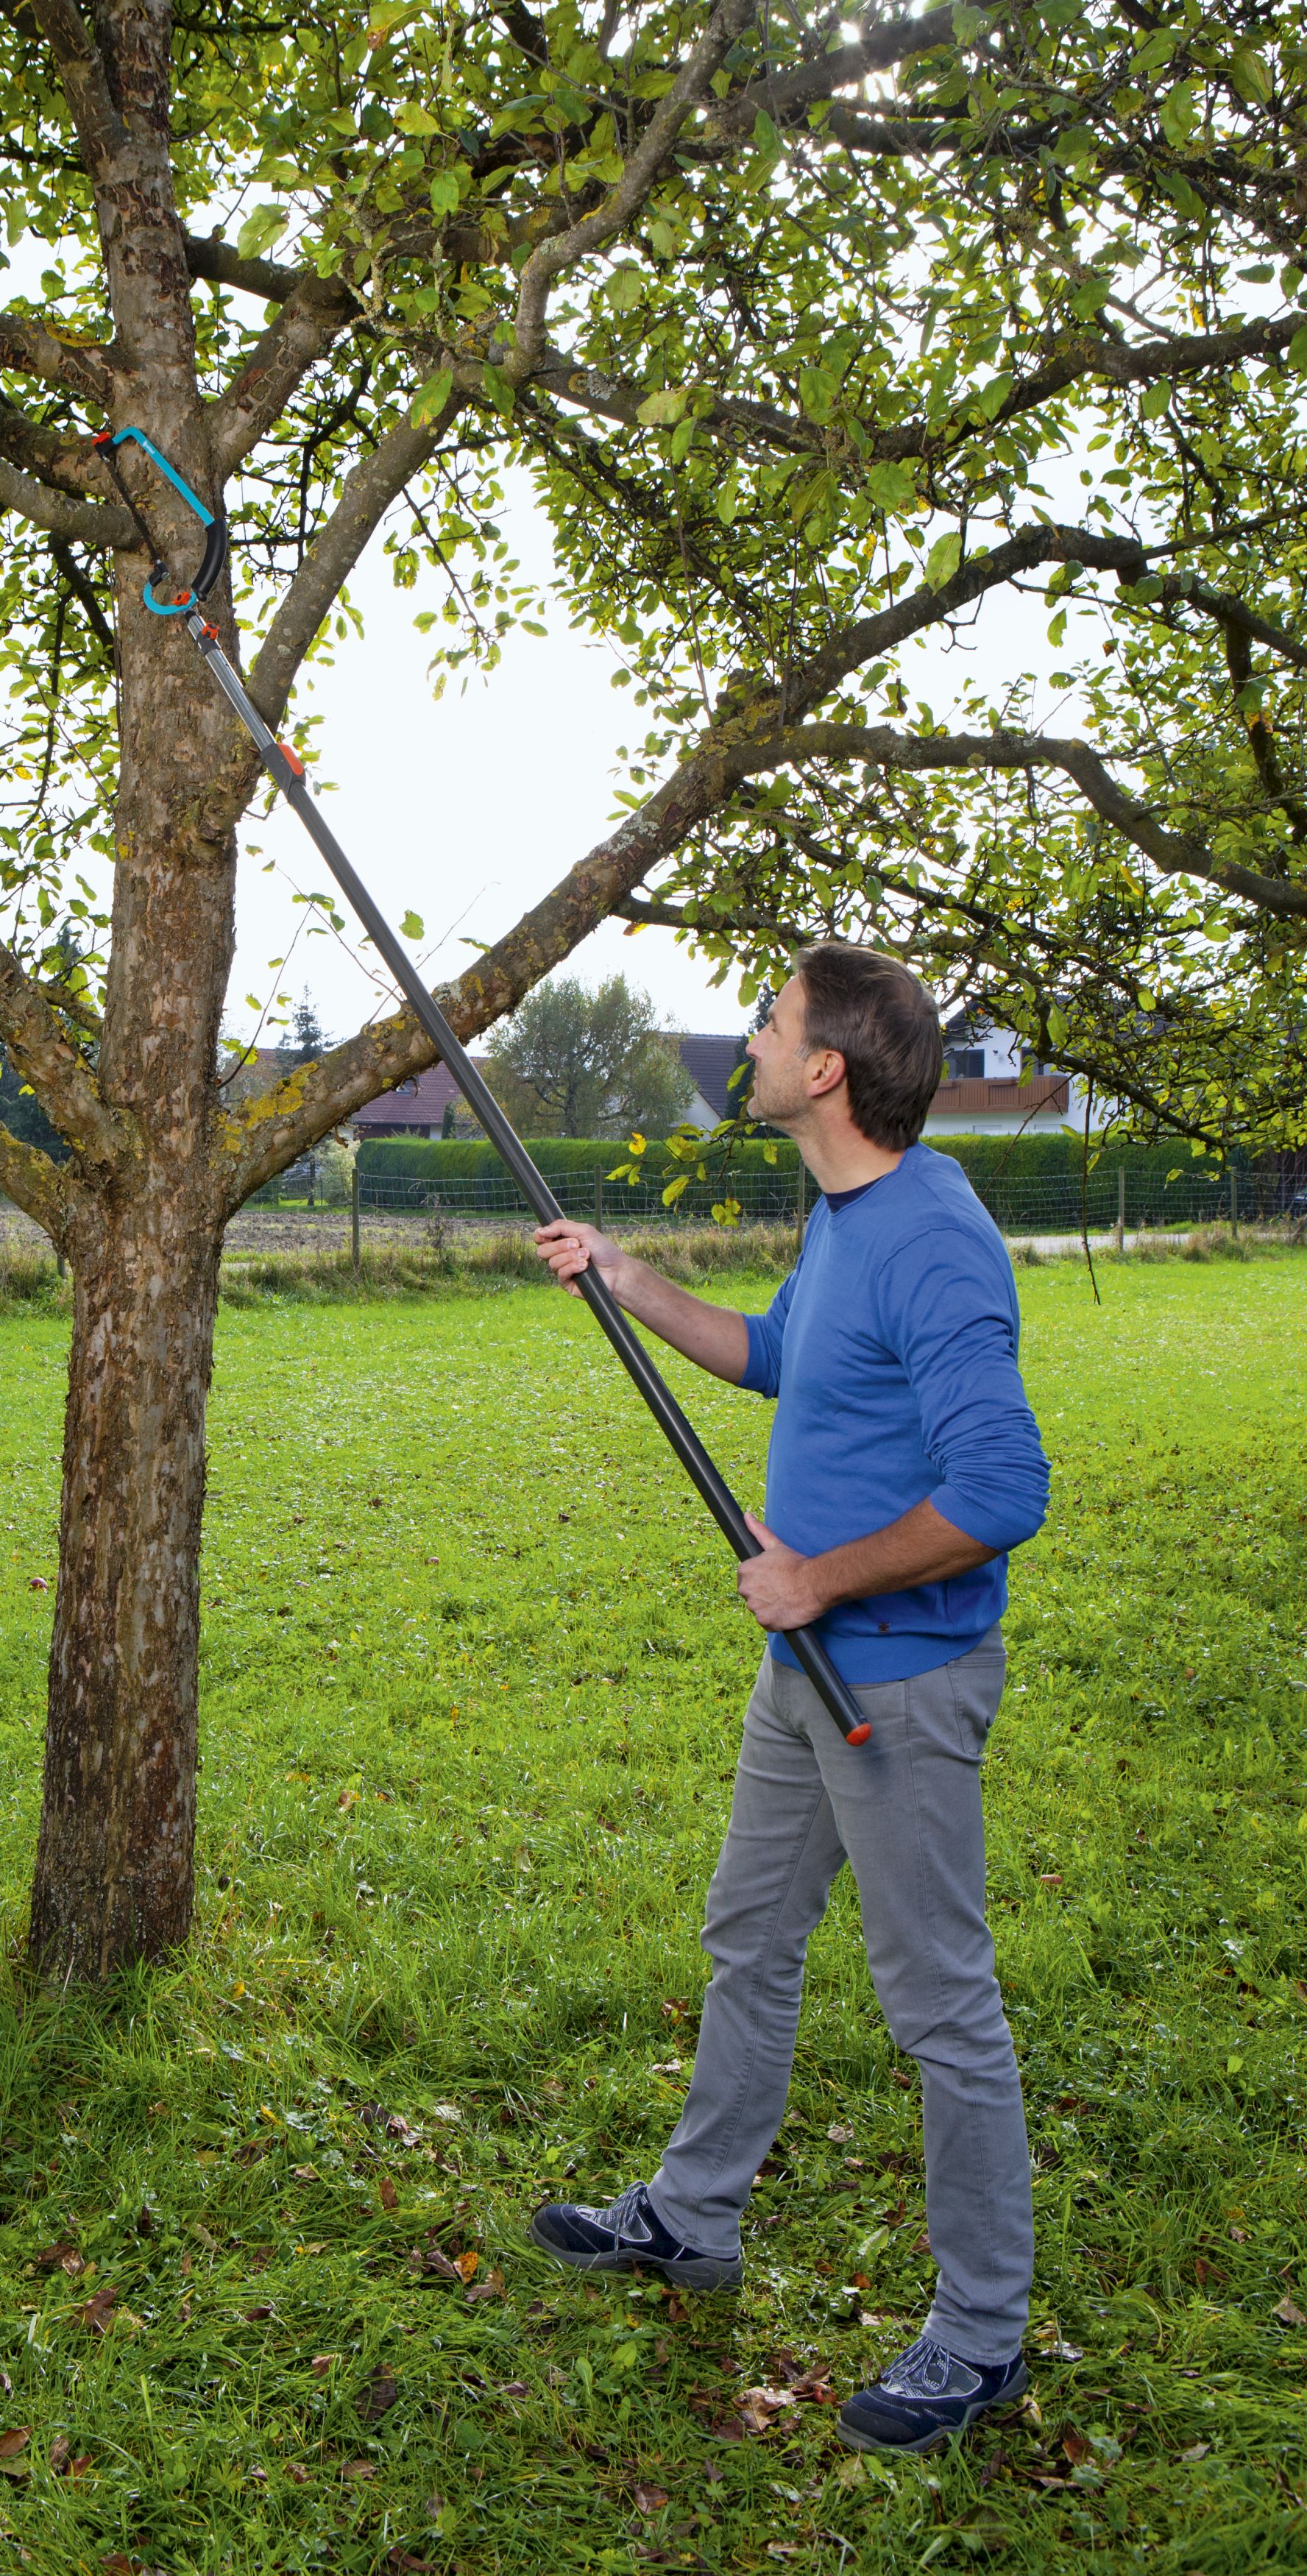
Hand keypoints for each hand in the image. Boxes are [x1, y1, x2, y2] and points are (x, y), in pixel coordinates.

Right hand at [532, 1217, 623, 1297]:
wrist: (616, 1270)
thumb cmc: (603, 1250)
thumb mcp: (584, 1231)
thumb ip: (561, 1227)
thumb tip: (540, 1230)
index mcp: (562, 1241)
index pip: (541, 1238)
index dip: (540, 1236)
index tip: (548, 1235)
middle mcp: (560, 1255)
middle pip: (542, 1251)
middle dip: (559, 1246)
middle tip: (577, 1244)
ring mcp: (562, 1270)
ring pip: (552, 1262)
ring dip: (571, 1257)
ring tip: (586, 1255)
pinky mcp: (566, 1283)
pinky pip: (560, 1274)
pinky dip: (572, 1267)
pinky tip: (584, 1266)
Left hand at [736, 1511, 823, 1630]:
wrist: (815, 1582)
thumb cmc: (797, 1564)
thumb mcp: (776, 1546)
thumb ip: (759, 1532)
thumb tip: (747, 1516)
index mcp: (745, 1571)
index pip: (746, 1580)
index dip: (761, 1581)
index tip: (774, 1580)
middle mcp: (745, 1589)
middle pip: (750, 1595)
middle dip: (763, 1594)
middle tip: (781, 1590)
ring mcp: (754, 1606)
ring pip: (758, 1609)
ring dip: (769, 1607)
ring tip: (785, 1599)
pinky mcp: (765, 1621)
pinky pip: (766, 1622)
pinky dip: (775, 1619)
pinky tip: (786, 1610)